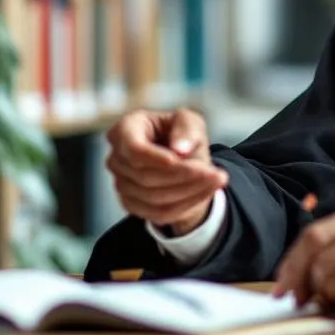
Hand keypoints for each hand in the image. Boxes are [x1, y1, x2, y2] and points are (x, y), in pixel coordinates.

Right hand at [105, 108, 228, 235]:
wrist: (182, 161)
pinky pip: (158, 213)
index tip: (182, 161)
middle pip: (146, 176)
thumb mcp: (190, 121)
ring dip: (190, 191)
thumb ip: (187, 128)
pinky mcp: (130, 204)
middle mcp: (117, 157)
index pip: (134, 149)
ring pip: (154, 197)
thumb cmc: (181, 135)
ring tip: (217, 180)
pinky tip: (205, 193)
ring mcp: (120, 183)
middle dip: (184, 176)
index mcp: (126, 129)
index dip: (157, 159)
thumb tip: (179, 148)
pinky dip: (186, 205)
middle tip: (217, 173)